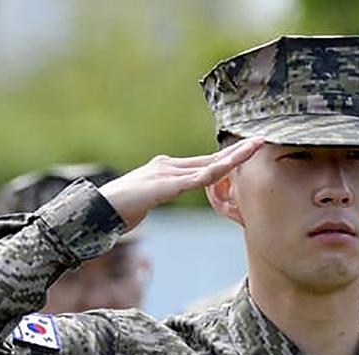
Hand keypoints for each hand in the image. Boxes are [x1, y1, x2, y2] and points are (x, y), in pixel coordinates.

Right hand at [99, 138, 264, 230]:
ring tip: (254, 148)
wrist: (97, 209)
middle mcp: (168, 165)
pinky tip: (227, 168)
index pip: (204, 162)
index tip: (248, 151)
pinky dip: (212, 173)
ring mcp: (165, 173)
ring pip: (207, 165)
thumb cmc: (119, 208)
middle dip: (237, 151)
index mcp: (166, 168)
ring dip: (233, 157)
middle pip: (210, 158)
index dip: (228, 157)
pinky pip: (193, 180)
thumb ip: (162, 192)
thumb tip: (170, 193)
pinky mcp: (162, 186)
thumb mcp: (147, 199)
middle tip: (261, 141)